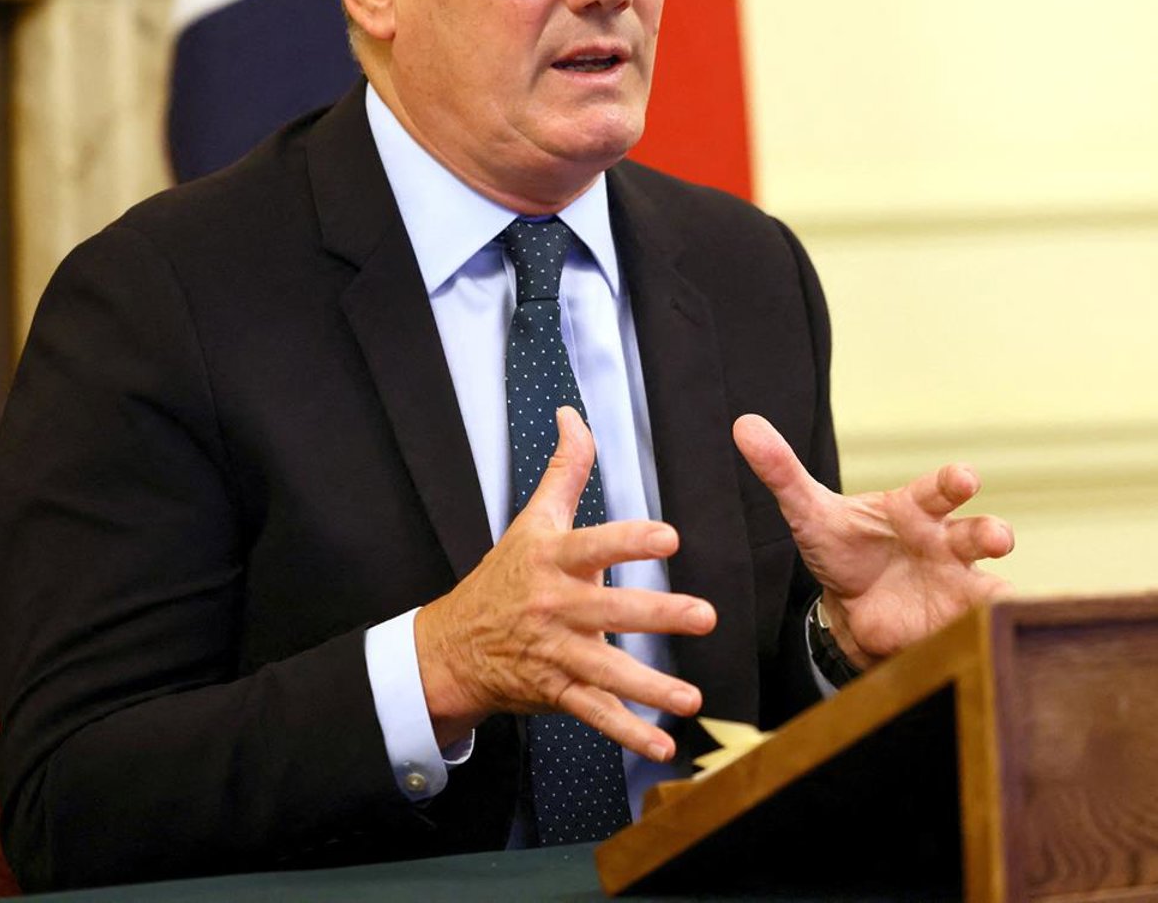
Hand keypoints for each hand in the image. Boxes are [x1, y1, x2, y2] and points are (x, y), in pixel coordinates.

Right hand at [414, 407, 716, 758]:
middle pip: (610, 610)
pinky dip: (628, 732)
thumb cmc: (503, 577)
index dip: (629, 541)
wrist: (453, 645)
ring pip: (607, 670)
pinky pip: (596, 713)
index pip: (594, 545)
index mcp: (552, 559)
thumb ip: (563, 469)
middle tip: (704, 615)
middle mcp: (555, 607)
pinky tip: (662, 742)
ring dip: (651, 687)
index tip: (668, 536)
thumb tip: (572, 415)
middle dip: (658, 614)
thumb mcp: (531, 519)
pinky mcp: (558, 691)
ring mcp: (556, 653)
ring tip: (690, 697)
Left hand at [733, 414, 1012, 670]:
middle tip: (997, 538)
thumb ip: (782, 472)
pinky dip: (996, 631)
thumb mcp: (808, 512)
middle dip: (989, 533)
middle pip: (976, 532)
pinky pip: (984, 625)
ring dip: (1001, 590)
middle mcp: (945, 542)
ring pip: (990, 581)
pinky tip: (1004, 642)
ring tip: (1007, 600)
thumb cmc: (840, 549)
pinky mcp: (957, 622)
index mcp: (914, 509)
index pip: (940, 489)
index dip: (954, 482)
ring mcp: (956, 583)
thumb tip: (744, 425)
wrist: (848, 609)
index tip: (965, 479)